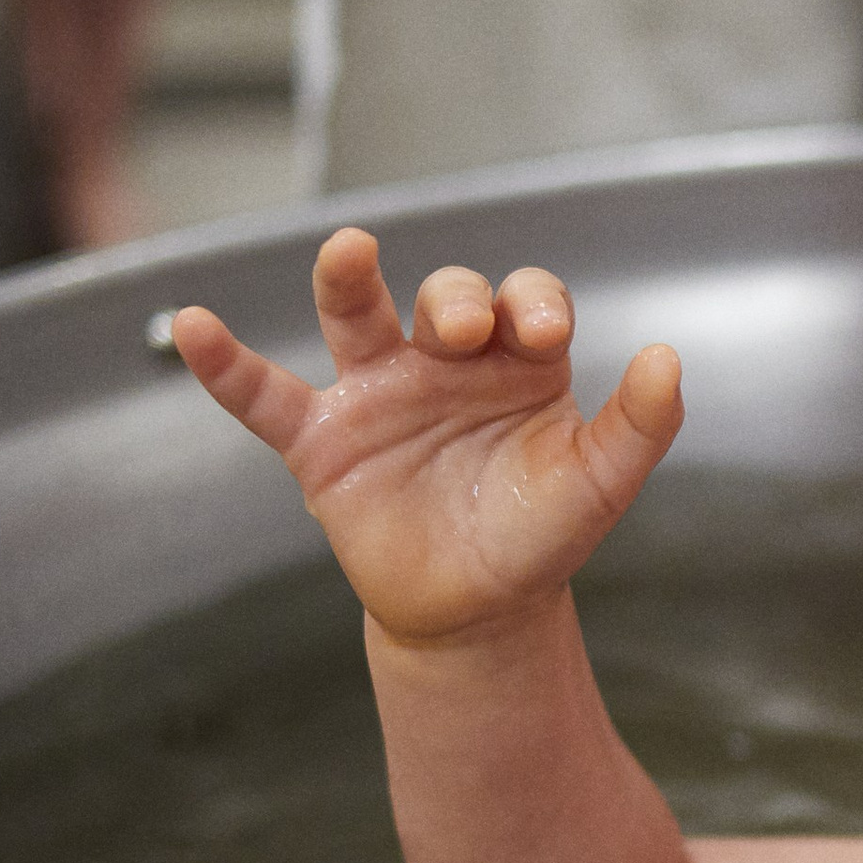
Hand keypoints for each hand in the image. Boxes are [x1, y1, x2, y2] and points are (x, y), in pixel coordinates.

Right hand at [174, 227, 684, 647]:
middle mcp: (445, 363)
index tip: (542, 332)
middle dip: (453, 299)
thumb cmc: (540, 534)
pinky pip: (265, 396)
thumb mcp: (601, 482)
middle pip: (443, 296)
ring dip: (349, 280)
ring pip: (355, 317)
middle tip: (459, 328)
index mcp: (517, 363)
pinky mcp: (323, 442)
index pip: (525, 302)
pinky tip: (193, 326)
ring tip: (351, 252)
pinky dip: (226, 366)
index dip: (532, 303)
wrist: (479, 611)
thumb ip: (641, 424)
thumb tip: (669, 358)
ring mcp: (379, 395)